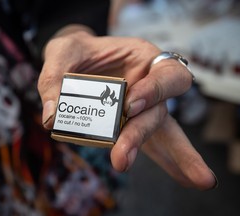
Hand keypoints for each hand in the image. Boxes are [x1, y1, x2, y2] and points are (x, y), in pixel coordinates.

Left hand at [38, 30, 216, 189]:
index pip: (167, 74)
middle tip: (121, 159)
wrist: (75, 61)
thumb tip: (52, 117)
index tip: (129, 106)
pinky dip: (168, 163)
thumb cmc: (76, 51)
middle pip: (159, 112)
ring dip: (171, 159)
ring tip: (185, 179)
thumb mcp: (62, 52)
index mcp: (143, 59)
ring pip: (162, 133)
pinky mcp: (131, 125)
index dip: (155, 90)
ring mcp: (143, 109)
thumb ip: (54, 77)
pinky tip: (186, 181)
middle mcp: (149, 86)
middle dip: (141, 134)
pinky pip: (152, 145)